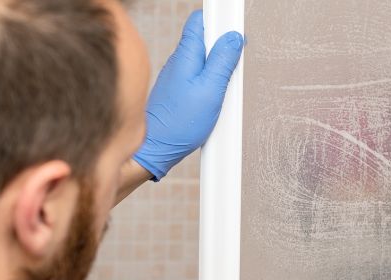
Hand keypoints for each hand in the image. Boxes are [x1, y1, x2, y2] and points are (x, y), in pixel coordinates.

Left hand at [133, 10, 243, 180]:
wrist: (155, 148)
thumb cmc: (179, 124)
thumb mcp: (211, 91)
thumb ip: (223, 61)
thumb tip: (234, 39)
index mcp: (186, 53)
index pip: (201, 20)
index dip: (220, 22)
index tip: (235, 32)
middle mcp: (179, 60)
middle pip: (207, 41)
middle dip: (224, 51)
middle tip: (231, 71)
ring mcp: (178, 75)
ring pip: (205, 62)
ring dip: (218, 72)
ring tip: (222, 91)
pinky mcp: (180, 90)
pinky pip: (200, 79)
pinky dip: (210, 86)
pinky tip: (213, 102)